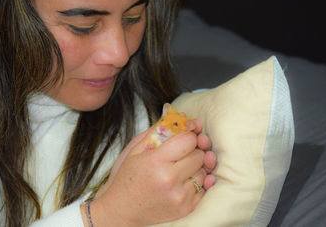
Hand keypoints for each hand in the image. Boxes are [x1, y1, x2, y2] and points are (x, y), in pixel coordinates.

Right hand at [87, 121, 211, 226]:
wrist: (121, 210)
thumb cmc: (127, 178)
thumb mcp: (136, 149)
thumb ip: (158, 129)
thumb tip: (180, 114)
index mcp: (156, 161)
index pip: (189, 139)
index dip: (187, 136)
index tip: (182, 138)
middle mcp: (170, 179)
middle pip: (199, 155)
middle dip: (192, 151)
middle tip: (179, 154)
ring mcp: (179, 196)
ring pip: (204, 172)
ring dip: (195, 168)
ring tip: (179, 169)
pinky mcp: (186, 208)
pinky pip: (204, 189)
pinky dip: (197, 183)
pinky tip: (183, 181)